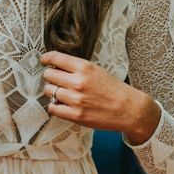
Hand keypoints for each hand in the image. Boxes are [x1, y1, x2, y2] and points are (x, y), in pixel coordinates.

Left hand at [40, 50, 160, 144]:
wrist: (129, 109)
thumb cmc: (113, 89)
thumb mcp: (96, 70)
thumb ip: (76, 67)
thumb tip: (55, 65)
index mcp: (83, 67)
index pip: (55, 58)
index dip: (46, 58)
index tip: (44, 60)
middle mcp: (78, 82)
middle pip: (48, 75)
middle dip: (50, 76)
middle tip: (56, 79)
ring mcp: (76, 99)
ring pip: (48, 90)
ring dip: (52, 91)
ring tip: (60, 92)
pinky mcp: (76, 115)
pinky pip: (53, 108)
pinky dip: (55, 105)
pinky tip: (62, 104)